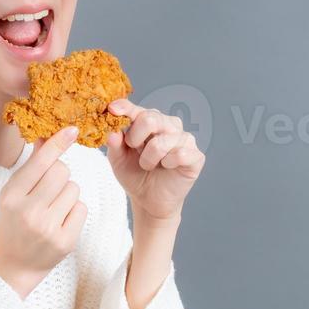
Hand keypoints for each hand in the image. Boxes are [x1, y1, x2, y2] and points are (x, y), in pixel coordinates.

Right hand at [0, 126, 85, 297]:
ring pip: (74, 189)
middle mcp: (29, 212)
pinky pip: (81, 208)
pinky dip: (74, 210)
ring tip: (52, 208)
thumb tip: (46, 137)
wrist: (15, 265)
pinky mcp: (65, 241)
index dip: (58, 144)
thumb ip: (31, 167)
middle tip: (50, 188)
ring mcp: (48, 228)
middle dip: (60, 174)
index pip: (40, 163)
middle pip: (62, 172)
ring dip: (67, 193)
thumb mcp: (13, 194)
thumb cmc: (14, 223)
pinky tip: (60, 221)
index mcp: (11, 197)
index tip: (72, 129)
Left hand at [103, 98, 204, 223]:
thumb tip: (112, 133)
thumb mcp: (118, 160)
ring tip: (148, 166)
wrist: (149, 200)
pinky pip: (180, 154)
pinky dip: (168, 164)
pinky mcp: (196, 155)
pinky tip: (167, 168)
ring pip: (161, 142)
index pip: (137, 109)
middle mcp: (169, 125)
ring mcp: (184, 139)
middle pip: (150, 119)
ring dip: (148, 159)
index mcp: (149, 121)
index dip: (125, 108)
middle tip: (135, 150)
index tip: (112, 109)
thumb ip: (114, 145)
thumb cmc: (135, 174)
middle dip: (135, 138)